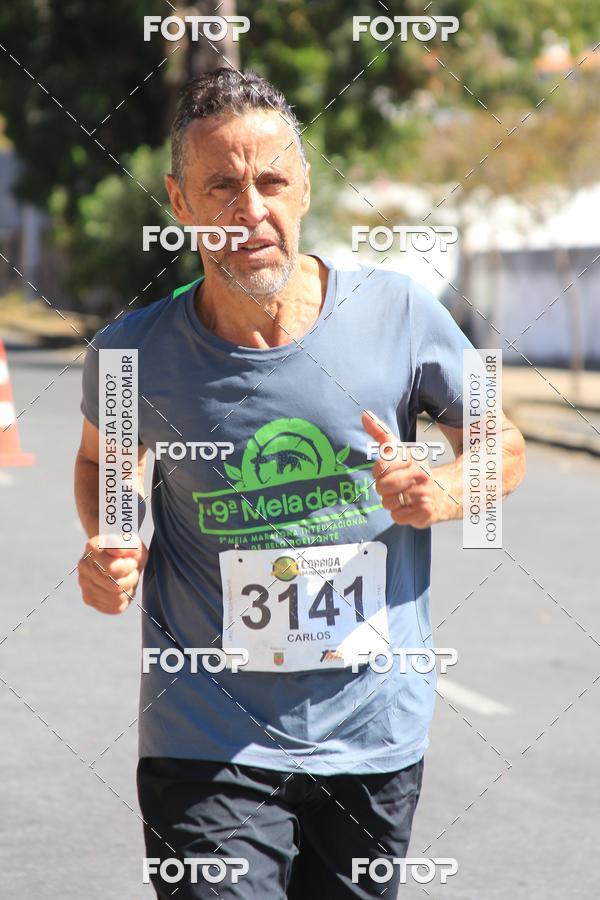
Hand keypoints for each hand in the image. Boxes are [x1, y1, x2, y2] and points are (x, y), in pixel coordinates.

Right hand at [77, 535, 147, 614]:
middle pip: (115, 587)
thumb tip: (118, 551)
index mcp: (93, 548)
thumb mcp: (133, 543)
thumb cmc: (129, 551)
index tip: (131, 560)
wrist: (122, 557)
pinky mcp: (89, 599)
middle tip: (132, 571)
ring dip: (129, 589)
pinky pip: (115, 608)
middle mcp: (84, 566)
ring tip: (127, 578)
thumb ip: (126, 546)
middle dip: (131, 579)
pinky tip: (123, 589)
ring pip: (116, 599)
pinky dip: (125, 600)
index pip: (112, 569)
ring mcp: (84, 584)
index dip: (129, 566)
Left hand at [362, 410, 436, 528]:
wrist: (444, 493)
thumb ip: (381, 433)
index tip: (387, 471)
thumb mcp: (399, 450)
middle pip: (382, 487)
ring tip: (403, 496)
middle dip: (384, 489)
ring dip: (391, 503)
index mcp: (412, 458)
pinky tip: (410, 507)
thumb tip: (364, 414)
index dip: (379, 472)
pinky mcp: (425, 513)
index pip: (381, 465)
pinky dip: (400, 515)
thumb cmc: (413, 470)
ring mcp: (424, 494)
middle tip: (395, 486)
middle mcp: (420, 475)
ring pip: (388, 503)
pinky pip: (397, 517)